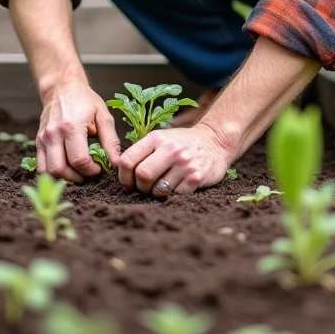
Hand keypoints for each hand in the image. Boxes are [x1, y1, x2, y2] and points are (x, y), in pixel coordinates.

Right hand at [36, 79, 121, 182]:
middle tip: (89, 173)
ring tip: (78, 172)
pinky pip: (41, 167)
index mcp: (71, 126)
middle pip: (60, 169)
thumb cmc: (85, 101)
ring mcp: (43, 139)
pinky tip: (66, 168)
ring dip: (64, 177)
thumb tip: (116, 163)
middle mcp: (53, 134)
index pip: (79, 160)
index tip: (99, 168)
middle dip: (77, 177)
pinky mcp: (38, 142)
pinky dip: (53, 173)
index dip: (91, 171)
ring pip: (48, 171)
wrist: (62, 88)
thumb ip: (111, 141)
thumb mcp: (103, 116)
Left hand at [118, 123, 232, 196]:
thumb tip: (119, 171)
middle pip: (142, 175)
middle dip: (139, 187)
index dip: (123, 176)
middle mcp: (170, 149)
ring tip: (160, 187)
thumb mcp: (161, 138)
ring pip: (157, 189)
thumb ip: (141, 151)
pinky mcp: (196, 177)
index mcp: (156, 138)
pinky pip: (174, 195)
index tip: (128, 182)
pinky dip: (171, 195)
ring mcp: (185, 164)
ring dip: (155, 193)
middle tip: (144, 187)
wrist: (215, 141)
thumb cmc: (181, 143)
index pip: (127, 160)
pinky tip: (175, 187)